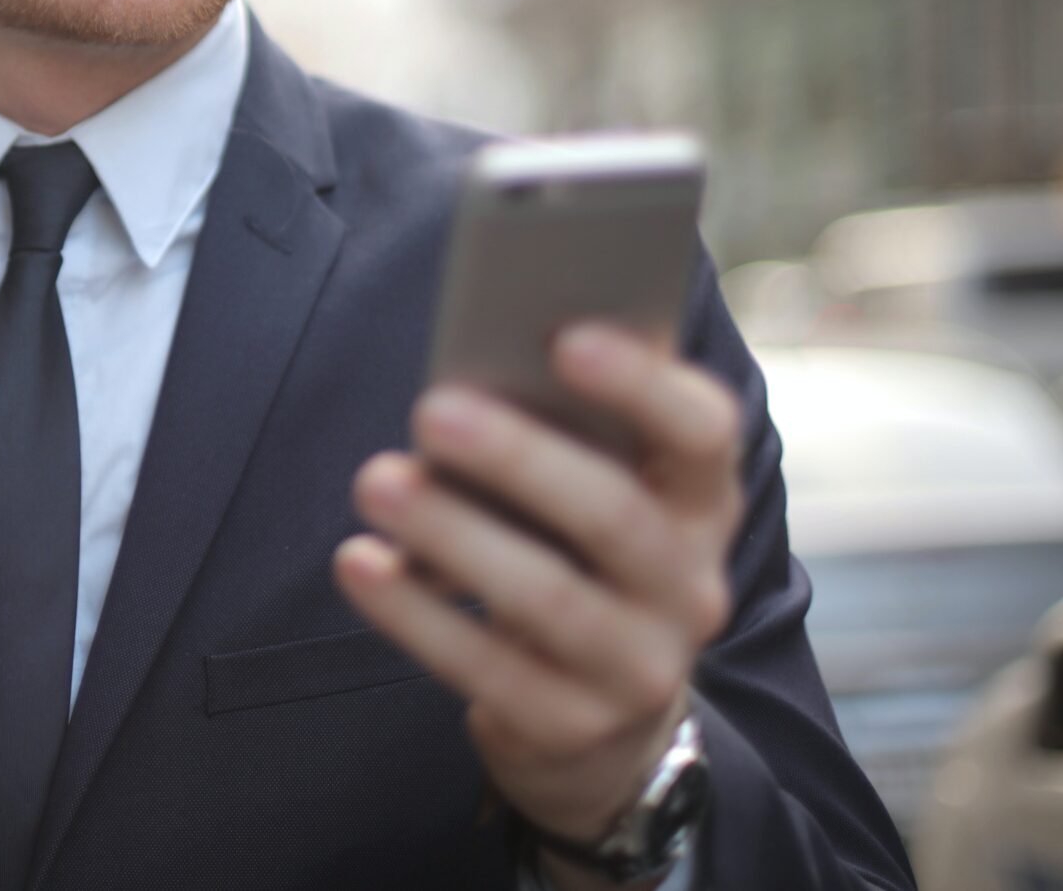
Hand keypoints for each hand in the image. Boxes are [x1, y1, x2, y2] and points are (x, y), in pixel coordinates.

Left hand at [332, 322, 742, 855]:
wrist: (600, 717)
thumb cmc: (572, 553)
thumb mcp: (589, 489)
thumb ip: (558, 428)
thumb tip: (466, 375)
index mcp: (699, 501)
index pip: (704, 432)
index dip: (642, 384)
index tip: (563, 336)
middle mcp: (691, 586)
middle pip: (615, 515)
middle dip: (519, 458)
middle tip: (432, 408)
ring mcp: (638, 668)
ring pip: (548, 598)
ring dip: (453, 533)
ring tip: (376, 480)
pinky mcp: (570, 727)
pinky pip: (485, 670)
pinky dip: (413, 612)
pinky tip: (359, 561)